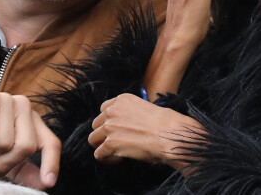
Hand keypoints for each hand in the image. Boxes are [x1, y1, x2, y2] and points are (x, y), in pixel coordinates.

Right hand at [0, 82, 59, 188]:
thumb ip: (20, 169)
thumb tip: (43, 184)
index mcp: (29, 120)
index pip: (50, 142)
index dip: (51, 163)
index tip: (48, 184)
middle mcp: (22, 106)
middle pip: (26, 146)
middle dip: (5, 164)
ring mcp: (6, 99)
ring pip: (6, 142)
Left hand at [88, 93, 203, 168]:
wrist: (168, 133)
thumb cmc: (163, 123)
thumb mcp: (143, 106)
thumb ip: (129, 111)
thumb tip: (126, 123)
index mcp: (121, 100)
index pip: (104, 109)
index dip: (109, 121)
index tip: (117, 129)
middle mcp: (112, 111)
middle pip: (96, 124)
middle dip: (104, 134)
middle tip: (116, 142)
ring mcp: (109, 126)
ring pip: (93, 139)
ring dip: (102, 146)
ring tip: (115, 152)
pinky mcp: (110, 143)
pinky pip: (99, 154)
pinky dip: (107, 159)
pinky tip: (118, 160)